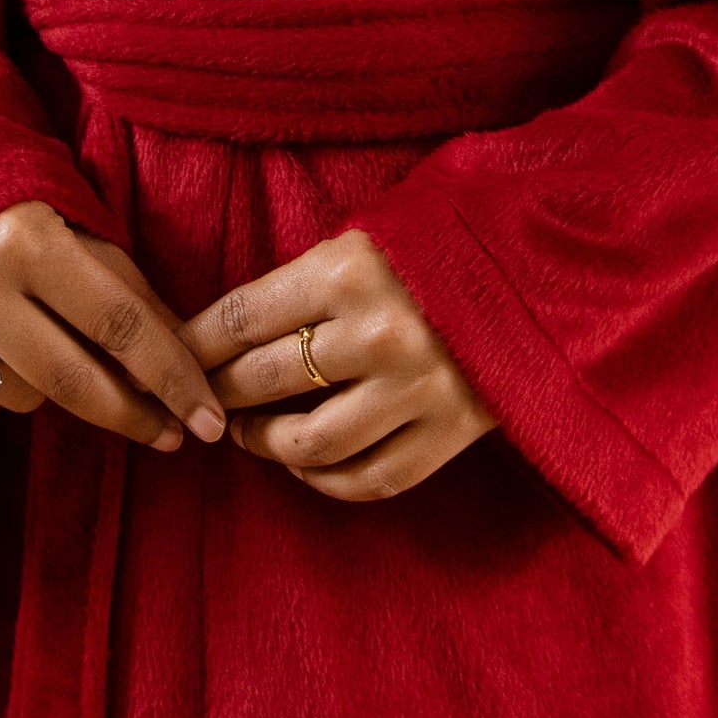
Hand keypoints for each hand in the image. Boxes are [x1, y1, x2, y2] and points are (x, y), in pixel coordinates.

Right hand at [0, 200, 228, 451]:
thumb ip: (124, 283)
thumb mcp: (71, 218)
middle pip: (75, 381)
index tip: (208, 418)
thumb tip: (179, 356)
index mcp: (27, 238)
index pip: (119, 324)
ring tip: (37, 335)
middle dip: (134, 415)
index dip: (172, 377)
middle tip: (173, 435)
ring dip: (51, 386)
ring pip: (27, 399)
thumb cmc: (5, 197)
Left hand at [181, 228, 497, 501]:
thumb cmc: (439, 245)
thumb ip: (303, 282)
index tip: (172, 357)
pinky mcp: (450, 433)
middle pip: (263, 381)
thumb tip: (221, 330)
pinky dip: (325, 480)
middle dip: (218, 392)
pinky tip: (305, 465)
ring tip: (247, 432)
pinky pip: (369, 479)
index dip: (195, 343)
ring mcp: (416, 391)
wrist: (544, 269)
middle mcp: (377, 334)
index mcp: (348, 270)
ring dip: (264, 443)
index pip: (241, 318)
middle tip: (203, 397)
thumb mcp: (366, 237)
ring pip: (309, 443)